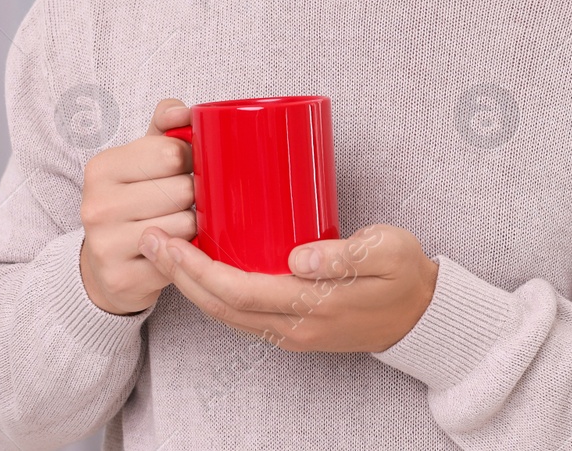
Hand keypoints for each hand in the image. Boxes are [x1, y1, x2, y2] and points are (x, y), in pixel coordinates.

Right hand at [78, 98, 196, 314]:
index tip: (186, 168)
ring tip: (179, 225)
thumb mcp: (142, 160)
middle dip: (194, 195)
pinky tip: (172, 251)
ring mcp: (105, 244)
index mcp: (102, 167)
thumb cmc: (133, 202)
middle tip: (184, 201)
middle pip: (182, 190)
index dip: (191, 160)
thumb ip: (164, 129)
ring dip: (192, 226)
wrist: (106, 263)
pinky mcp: (121, 278)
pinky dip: (185, 255)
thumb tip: (182, 112)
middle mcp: (97, 205)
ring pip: (184, 225)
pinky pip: (178, 259)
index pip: (171, 153)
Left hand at [139, 223, 438, 352]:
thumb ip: (345, 255)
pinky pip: (240, 314)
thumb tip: (299, 257)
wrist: (422, 315)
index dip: (199, 269)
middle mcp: (293, 326)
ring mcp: (290, 332)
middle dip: (180, 275)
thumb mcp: (388, 252)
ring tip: (162, 251)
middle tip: (149, 239)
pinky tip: (198, 267)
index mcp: (312, 306)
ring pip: (225, 314)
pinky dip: (211, 292)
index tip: (171, 240)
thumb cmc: (405, 274)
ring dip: (190, 285)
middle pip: (220, 307)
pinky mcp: (290, 327)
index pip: (240, 291)